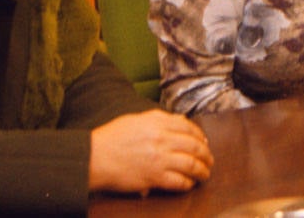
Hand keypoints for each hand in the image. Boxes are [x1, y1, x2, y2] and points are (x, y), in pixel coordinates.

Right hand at [89, 109, 213, 194]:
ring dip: (202, 170)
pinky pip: (179, 181)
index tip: (204, 142)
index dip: (200, 136)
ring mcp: (159, 158)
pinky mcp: (154, 177)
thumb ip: (159, 119)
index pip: (188, 128)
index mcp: (157, 121)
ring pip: (191, 164)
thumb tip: (179, 121)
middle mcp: (162, 138)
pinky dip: (187, 184)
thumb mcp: (136, 119)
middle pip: (194, 146)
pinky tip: (189, 184)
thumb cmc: (111, 137)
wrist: (94, 157)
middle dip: (206, 154)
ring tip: (205, 174)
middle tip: (210, 160)